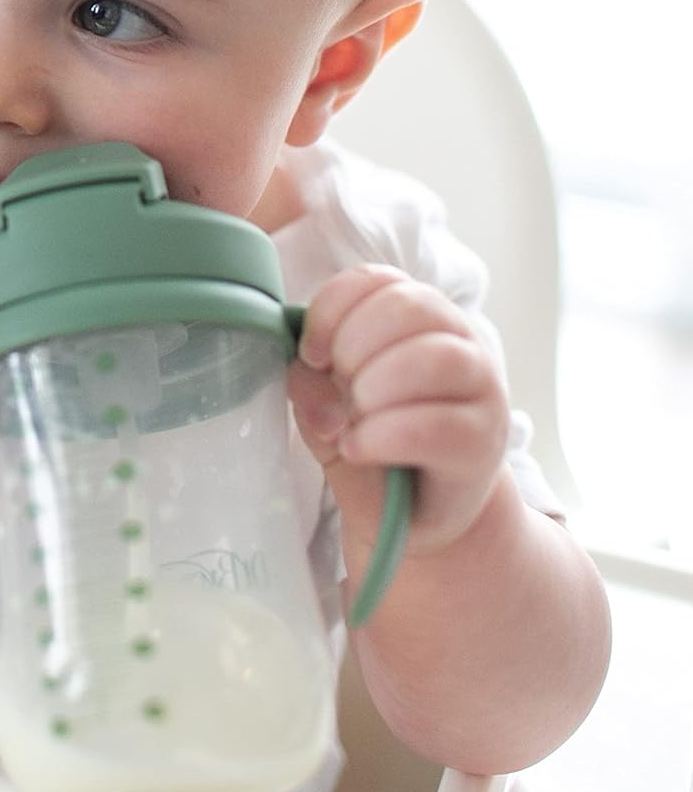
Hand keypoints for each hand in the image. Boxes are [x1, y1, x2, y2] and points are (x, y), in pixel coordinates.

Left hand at [289, 265, 509, 558]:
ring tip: (353, 421)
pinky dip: (385, 435)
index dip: (333, 307)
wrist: (417, 512)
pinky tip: (359, 447)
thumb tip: (307, 374)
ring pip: (437, 357)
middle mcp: (458, 340)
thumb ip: (310, 383)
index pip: (378, 279)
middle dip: (355, 345)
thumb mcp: (327, 408)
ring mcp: (481, 388)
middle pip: (410, 306)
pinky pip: (439, 424)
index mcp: (415, 316)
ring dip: (376, 387)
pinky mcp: (485, 441)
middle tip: (339, 388)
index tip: (311, 353)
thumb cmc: (373, 443)